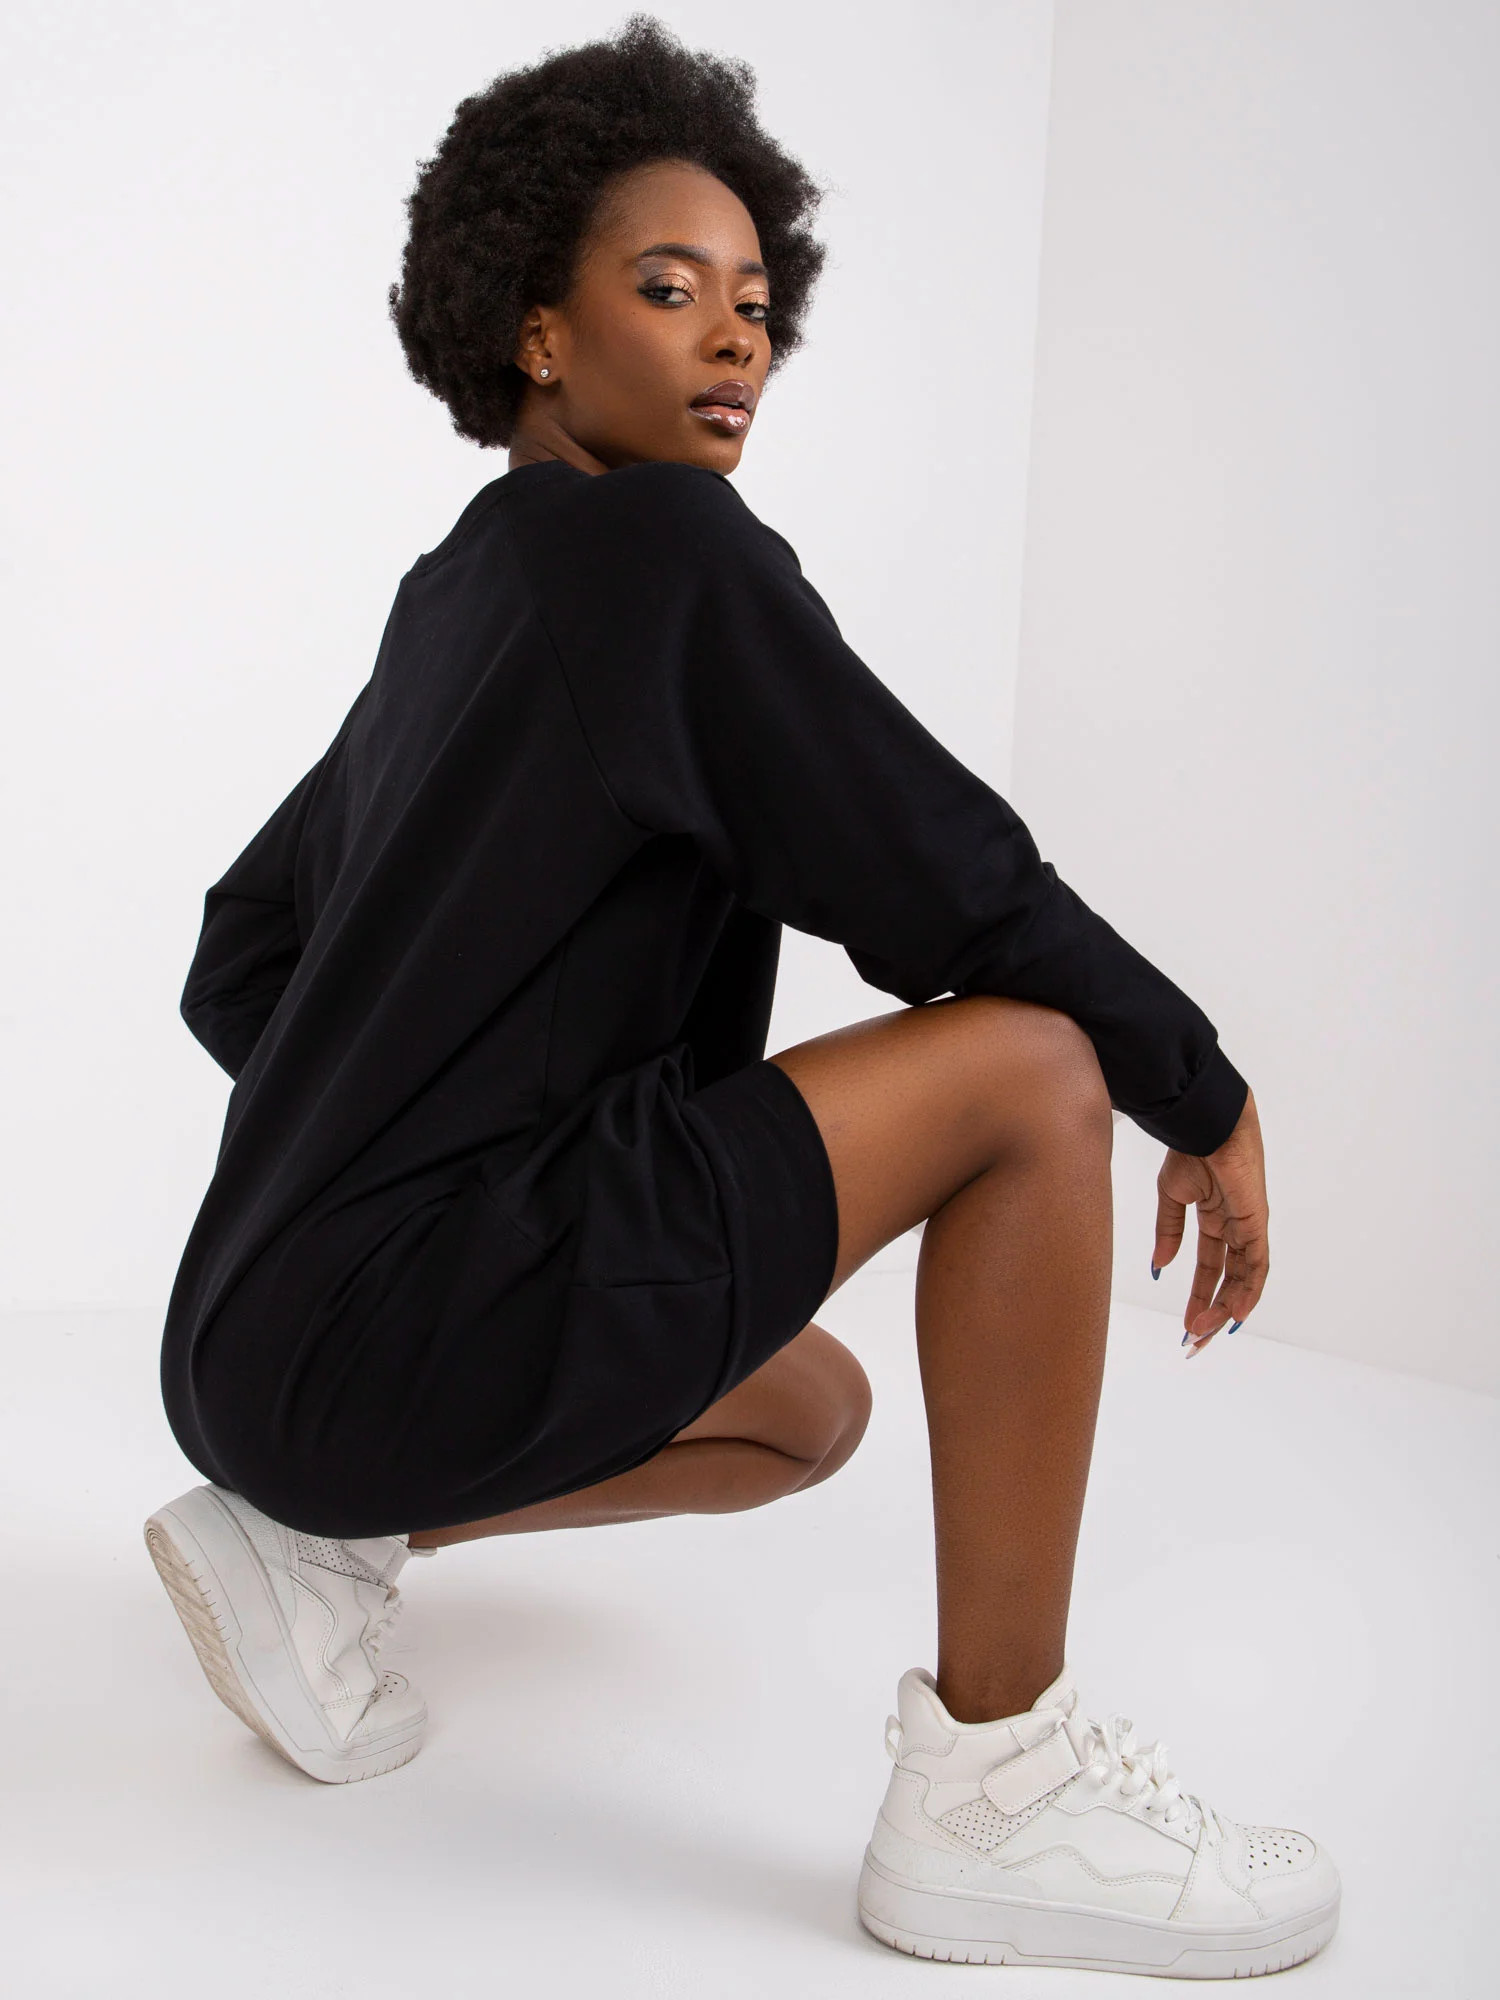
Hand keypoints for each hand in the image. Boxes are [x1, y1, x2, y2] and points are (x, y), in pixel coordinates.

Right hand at [1151, 1087, 1268, 1354]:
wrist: (1206, 1123)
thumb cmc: (1190, 1147)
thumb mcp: (1172, 1195)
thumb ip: (1169, 1231)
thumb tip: (1161, 1265)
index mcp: (1216, 1219)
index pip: (1210, 1268)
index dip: (1199, 1297)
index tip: (1185, 1325)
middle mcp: (1235, 1228)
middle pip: (1228, 1280)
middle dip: (1212, 1312)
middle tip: (1195, 1342)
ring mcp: (1248, 1226)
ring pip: (1243, 1279)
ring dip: (1225, 1308)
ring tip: (1206, 1333)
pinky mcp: (1255, 1221)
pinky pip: (1257, 1264)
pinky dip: (1249, 1290)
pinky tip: (1235, 1314)